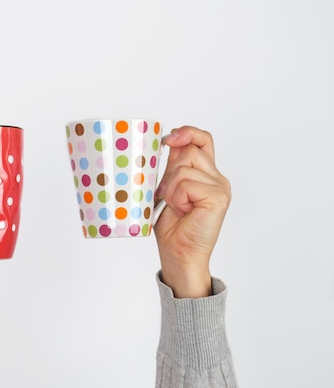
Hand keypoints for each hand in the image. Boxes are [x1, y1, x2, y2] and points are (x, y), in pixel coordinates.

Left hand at [153, 126, 230, 297]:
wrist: (179, 254)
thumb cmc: (173, 228)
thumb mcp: (169, 189)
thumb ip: (173, 167)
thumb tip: (168, 142)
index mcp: (206, 174)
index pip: (202, 140)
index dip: (187, 133)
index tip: (169, 139)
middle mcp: (217, 178)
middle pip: (189, 152)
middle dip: (171, 173)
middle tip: (169, 197)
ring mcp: (220, 187)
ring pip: (185, 168)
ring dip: (172, 189)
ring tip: (178, 207)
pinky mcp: (218, 197)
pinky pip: (187, 184)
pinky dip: (178, 198)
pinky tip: (184, 211)